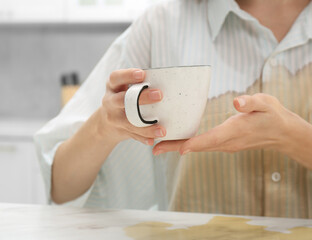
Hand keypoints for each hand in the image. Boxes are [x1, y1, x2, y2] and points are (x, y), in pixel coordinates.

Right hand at [98, 68, 165, 145]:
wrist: (106, 123)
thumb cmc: (123, 98)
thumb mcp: (123, 87)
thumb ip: (138, 84)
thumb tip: (167, 80)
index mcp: (112, 86)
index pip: (116, 78)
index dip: (128, 75)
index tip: (142, 74)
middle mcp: (110, 101)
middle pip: (121, 100)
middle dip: (141, 98)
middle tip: (159, 95)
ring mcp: (113, 117)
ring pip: (128, 122)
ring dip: (146, 127)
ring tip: (162, 130)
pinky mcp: (119, 130)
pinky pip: (133, 135)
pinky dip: (143, 138)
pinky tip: (153, 140)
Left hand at [153, 93, 300, 155]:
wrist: (282, 133)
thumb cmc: (272, 115)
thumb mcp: (266, 103)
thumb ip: (251, 103)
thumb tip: (237, 102)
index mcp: (234, 132)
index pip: (211, 140)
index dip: (194, 144)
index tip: (178, 149)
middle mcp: (227, 142)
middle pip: (197, 147)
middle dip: (175, 147)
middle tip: (154, 149)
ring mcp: (225, 145)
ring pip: (198, 147)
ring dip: (179, 147)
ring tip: (159, 145)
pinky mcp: (224, 144)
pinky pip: (203, 145)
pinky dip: (189, 144)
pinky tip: (178, 140)